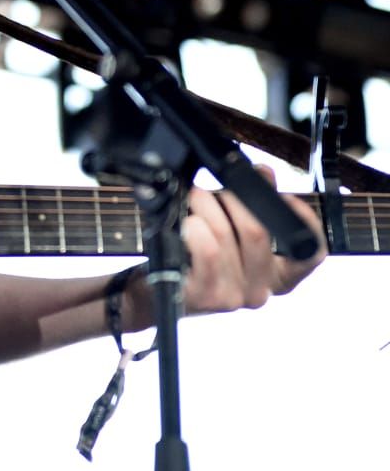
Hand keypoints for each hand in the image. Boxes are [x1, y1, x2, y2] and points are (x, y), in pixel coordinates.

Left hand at [178, 165, 325, 316]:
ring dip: (205, 206)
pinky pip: (206, 250)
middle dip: (232, 198)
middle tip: (211, 189)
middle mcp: (262, 289)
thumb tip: (265, 173)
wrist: (159, 286)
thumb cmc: (198, 252)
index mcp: (277, 275)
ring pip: (225, 234)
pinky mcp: (206, 296)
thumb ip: (253, 202)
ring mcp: (235, 296)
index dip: (303, 219)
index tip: (283, 194)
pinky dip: (194, 227)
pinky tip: (187, 224)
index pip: (312, 252)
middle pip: (258, 231)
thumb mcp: (230, 227)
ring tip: (193, 200)